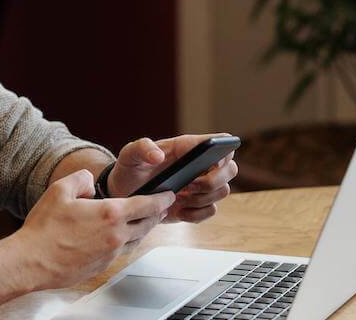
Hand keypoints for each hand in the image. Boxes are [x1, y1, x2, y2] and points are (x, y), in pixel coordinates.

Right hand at [13, 169, 174, 289]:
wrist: (32, 262)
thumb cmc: (44, 229)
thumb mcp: (60, 190)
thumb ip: (80, 179)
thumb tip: (89, 181)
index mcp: (109, 214)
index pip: (146, 205)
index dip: (161, 199)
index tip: (169, 195)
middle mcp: (115, 235)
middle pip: (147, 224)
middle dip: (156, 214)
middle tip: (161, 208)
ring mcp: (110, 254)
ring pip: (136, 240)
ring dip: (143, 230)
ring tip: (143, 222)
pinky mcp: (101, 267)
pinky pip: (121, 252)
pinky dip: (126, 243)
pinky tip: (119, 238)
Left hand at [106, 134, 237, 222]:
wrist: (125, 194)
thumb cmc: (130, 168)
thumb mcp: (130, 154)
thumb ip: (142, 148)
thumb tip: (158, 156)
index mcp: (187, 147)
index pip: (219, 141)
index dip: (225, 150)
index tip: (214, 162)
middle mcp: (200, 166)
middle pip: (230, 169)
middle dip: (214, 180)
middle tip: (190, 185)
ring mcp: (199, 186)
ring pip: (223, 191)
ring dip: (203, 198)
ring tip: (179, 197)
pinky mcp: (195, 205)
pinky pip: (210, 211)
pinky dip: (197, 214)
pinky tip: (178, 211)